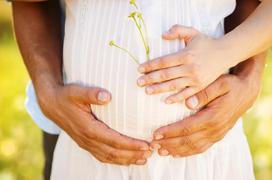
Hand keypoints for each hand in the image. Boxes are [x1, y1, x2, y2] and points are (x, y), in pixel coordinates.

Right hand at [37, 84, 151, 164]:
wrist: (52, 104)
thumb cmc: (66, 96)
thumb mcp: (77, 91)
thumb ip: (91, 94)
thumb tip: (107, 96)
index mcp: (88, 128)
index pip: (114, 140)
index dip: (131, 144)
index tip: (146, 144)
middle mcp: (88, 139)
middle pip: (114, 153)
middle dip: (133, 154)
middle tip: (151, 153)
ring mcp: (86, 144)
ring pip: (109, 157)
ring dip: (127, 160)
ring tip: (144, 159)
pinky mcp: (86, 144)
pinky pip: (103, 156)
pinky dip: (117, 160)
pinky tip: (128, 160)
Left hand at [137, 24, 231, 103]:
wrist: (225, 53)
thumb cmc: (206, 43)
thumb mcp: (193, 33)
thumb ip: (178, 30)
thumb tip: (163, 35)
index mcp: (186, 55)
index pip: (164, 61)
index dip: (150, 65)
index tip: (140, 69)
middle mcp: (190, 68)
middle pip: (166, 74)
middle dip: (150, 78)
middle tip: (138, 82)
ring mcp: (195, 79)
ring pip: (173, 85)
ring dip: (159, 89)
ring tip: (147, 91)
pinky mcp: (200, 86)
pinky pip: (186, 94)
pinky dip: (176, 98)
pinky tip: (166, 100)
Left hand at [149, 59, 262, 156]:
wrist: (247, 93)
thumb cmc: (231, 85)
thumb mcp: (220, 83)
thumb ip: (205, 92)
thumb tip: (189, 103)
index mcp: (213, 116)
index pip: (187, 128)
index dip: (170, 132)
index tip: (155, 134)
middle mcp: (215, 129)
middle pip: (188, 141)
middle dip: (169, 143)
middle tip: (153, 145)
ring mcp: (217, 134)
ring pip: (194, 147)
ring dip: (176, 150)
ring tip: (160, 151)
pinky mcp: (217, 136)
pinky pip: (201, 148)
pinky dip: (187, 152)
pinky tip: (176, 153)